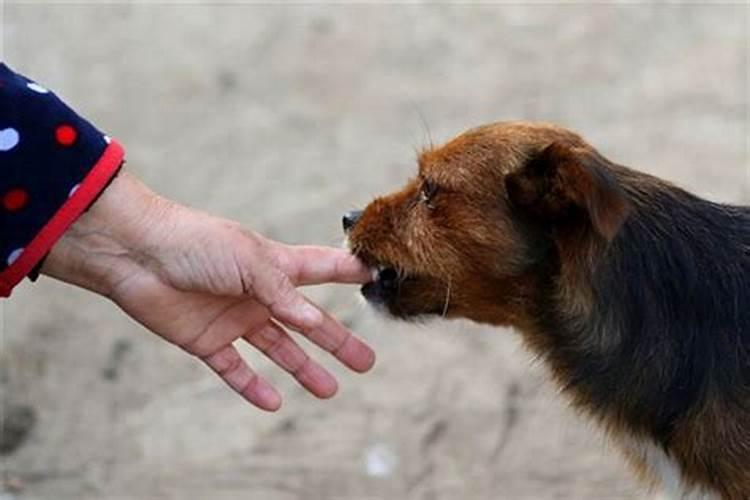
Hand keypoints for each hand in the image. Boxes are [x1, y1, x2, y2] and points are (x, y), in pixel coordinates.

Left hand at [42, 171, 374, 410]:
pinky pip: (234, 368)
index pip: (323, 269)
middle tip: (366, 362)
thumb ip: (284, 293)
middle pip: (308, 322)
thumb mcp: (251, 262)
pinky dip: (252, 386)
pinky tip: (273, 402)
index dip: (350, 273)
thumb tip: (317, 320)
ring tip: (329, 390)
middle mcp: (259, 293)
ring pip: (278, 349)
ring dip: (303, 369)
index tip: (378, 277)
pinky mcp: (206, 340)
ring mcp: (234, 318)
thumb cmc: (196, 243)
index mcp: (275, 265)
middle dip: (337, 341)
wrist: (135, 254)